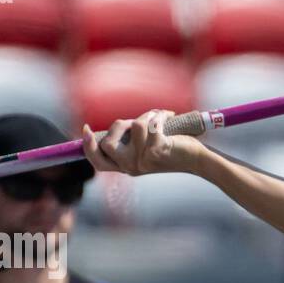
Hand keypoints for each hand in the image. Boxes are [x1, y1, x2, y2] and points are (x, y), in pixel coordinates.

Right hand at [81, 109, 204, 176]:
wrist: (197, 158)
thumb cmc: (171, 148)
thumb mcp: (144, 147)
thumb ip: (128, 141)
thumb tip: (113, 127)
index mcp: (126, 166)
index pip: (98, 162)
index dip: (88, 146)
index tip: (86, 129)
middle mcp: (132, 168)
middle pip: (107, 143)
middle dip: (120, 125)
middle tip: (136, 122)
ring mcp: (143, 162)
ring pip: (131, 127)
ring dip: (146, 115)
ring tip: (159, 119)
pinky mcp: (156, 152)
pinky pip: (148, 123)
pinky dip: (158, 115)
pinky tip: (169, 118)